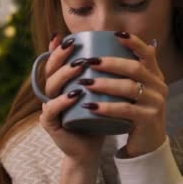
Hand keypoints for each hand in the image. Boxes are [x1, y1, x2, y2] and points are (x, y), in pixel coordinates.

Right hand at [38, 32, 104, 163]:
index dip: (58, 48)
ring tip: (79, 66)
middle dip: (61, 55)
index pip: (56, 61)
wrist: (91, 147)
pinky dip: (61, 101)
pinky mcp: (50, 123)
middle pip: (50, 69)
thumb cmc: (97, 116)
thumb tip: (134, 45)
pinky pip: (51, 109)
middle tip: (75, 46)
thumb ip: (108, 72)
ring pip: (51, 86)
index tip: (70, 36)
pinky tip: (75, 94)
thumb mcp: (103, 91)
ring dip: (64, 74)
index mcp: (61, 83)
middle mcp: (52, 92)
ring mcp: (49, 107)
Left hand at [79, 31, 167, 157]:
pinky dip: (106, 107)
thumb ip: (128, 70)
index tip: (116, 34)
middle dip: (111, 63)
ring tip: (86, 82)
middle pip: (135, 68)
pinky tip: (91, 105)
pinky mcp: (148, 119)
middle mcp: (158, 86)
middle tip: (90, 61)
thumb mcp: (136, 89)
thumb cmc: (136, 111)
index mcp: (155, 75)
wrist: (148, 143)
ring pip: (129, 88)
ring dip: (105, 84)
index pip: (147, 53)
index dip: (134, 42)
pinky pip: (125, 110)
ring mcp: (155, 103)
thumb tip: (115, 41)